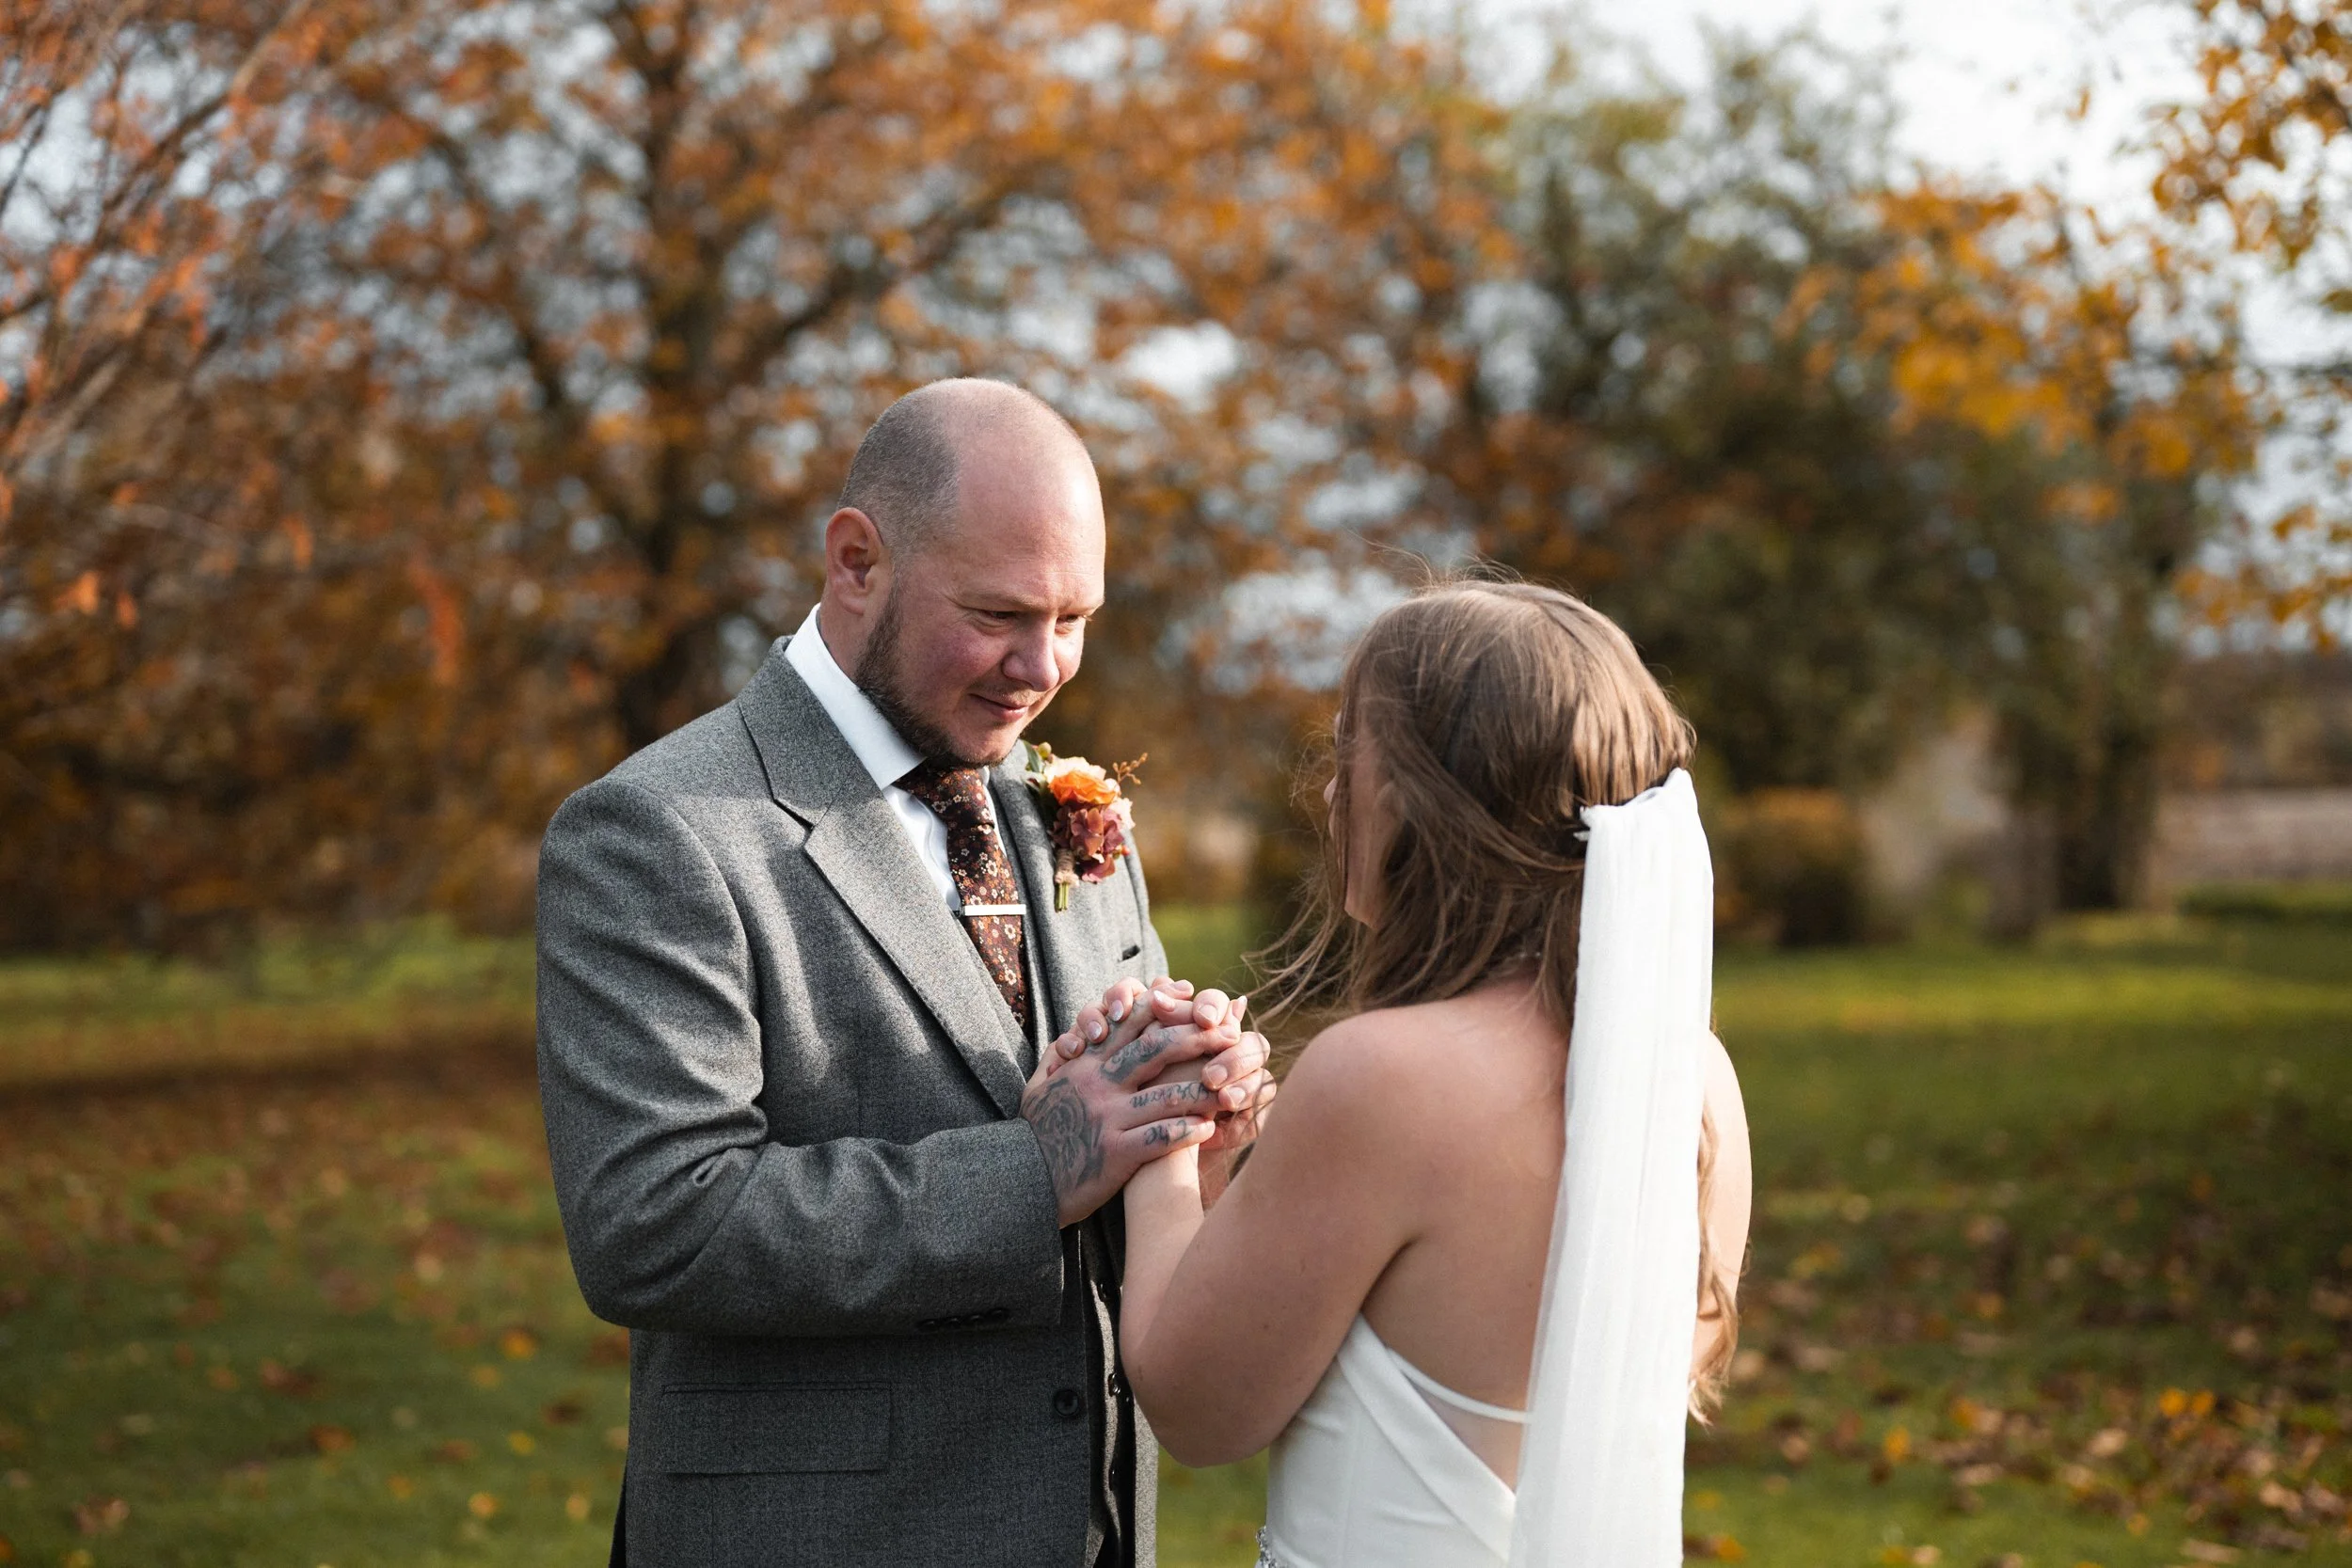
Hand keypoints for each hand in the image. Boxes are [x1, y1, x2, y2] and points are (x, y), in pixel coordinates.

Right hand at [1019, 994, 1231, 1226]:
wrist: (1023, 1180)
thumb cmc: (1035, 1133)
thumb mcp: (1039, 1086)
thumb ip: (1058, 1058)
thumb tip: (1074, 1037)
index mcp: (1085, 1065)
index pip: (1130, 1026)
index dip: (1164, 1009)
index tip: (1194, 1001)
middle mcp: (1098, 1085)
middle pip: (1155, 1051)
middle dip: (1196, 1040)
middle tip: (1230, 1035)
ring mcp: (1107, 1118)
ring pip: (1164, 1096)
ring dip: (1202, 1091)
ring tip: (1232, 1088)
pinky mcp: (1115, 1153)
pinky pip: (1158, 1138)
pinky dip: (1185, 1132)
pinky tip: (1209, 1129)